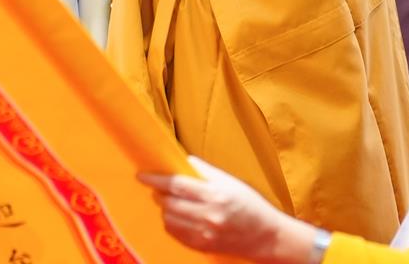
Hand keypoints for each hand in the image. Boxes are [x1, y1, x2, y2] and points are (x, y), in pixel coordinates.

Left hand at [139, 157, 312, 262]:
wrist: (266, 236)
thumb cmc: (250, 205)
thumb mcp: (231, 182)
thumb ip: (206, 171)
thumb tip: (183, 161)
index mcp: (216, 195)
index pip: (177, 185)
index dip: (156, 179)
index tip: (142, 175)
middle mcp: (209, 216)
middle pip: (169, 203)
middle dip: (159, 193)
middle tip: (159, 187)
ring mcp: (205, 234)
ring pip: (169, 219)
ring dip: (165, 208)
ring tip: (171, 202)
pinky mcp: (202, 246)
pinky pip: (175, 234)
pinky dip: (171, 223)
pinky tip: (178, 216)